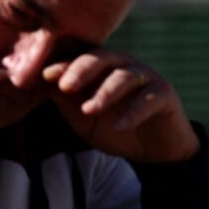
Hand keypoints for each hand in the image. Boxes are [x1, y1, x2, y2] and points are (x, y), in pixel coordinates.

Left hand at [41, 48, 199, 163]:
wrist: (155, 149)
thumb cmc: (116, 127)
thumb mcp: (85, 119)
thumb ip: (67, 102)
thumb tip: (43, 84)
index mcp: (102, 67)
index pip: (81, 58)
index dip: (64, 64)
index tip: (45, 75)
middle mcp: (124, 65)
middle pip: (103, 58)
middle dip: (82, 70)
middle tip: (66, 85)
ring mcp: (146, 77)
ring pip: (125, 77)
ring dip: (105, 93)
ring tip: (89, 110)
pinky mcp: (164, 94)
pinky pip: (148, 99)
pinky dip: (133, 112)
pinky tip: (120, 126)